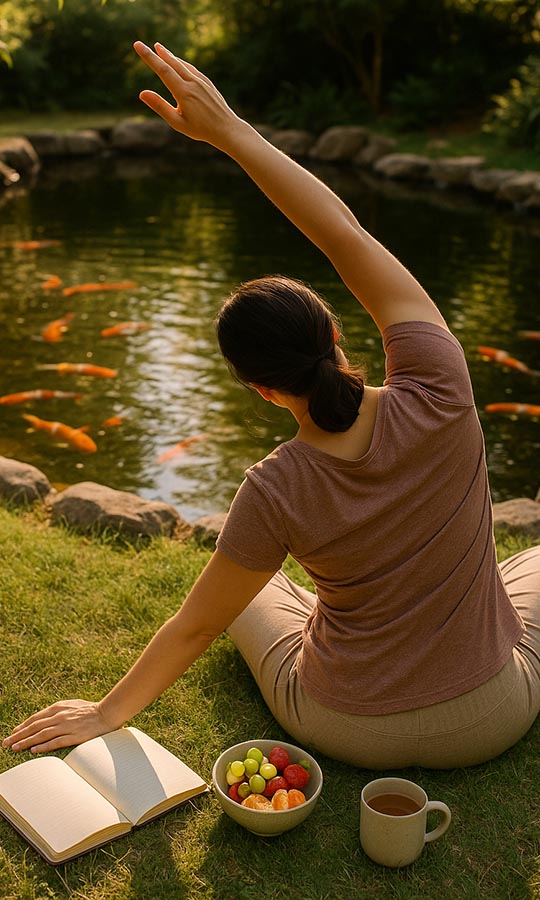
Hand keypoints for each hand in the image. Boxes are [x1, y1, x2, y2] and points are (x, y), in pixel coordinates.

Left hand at [2, 699, 116, 753]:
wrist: (108, 712)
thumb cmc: (91, 709)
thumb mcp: (73, 705)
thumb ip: (60, 710)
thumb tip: (48, 717)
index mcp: (59, 707)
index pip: (36, 718)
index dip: (23, 725)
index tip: (14, 732)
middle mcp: (60, 716)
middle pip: (35, 726)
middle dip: (19, 735)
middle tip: (7, 742)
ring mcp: (66, 726)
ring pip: (41, 735)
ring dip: (26, 741)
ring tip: (15, 748)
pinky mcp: (74, 736)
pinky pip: (55, 742)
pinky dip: (43, 746)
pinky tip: (34, 750)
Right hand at [133, 41, 240, 150]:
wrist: (227, 129)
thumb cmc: (201, 129)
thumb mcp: (177, 122)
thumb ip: (160, 106)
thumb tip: (142, 93)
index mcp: (183, 92)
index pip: (162, 70)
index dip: (149, 57)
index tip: (138, 45)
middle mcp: (193, 83)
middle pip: (172, 63)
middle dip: (157, 53)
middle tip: (145, 44)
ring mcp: (202, 81)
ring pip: (183, 64)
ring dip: (170, 56)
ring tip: (160, 49)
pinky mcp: (208, 83)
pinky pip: (192, 69)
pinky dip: (182, 63)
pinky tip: (179, 63)